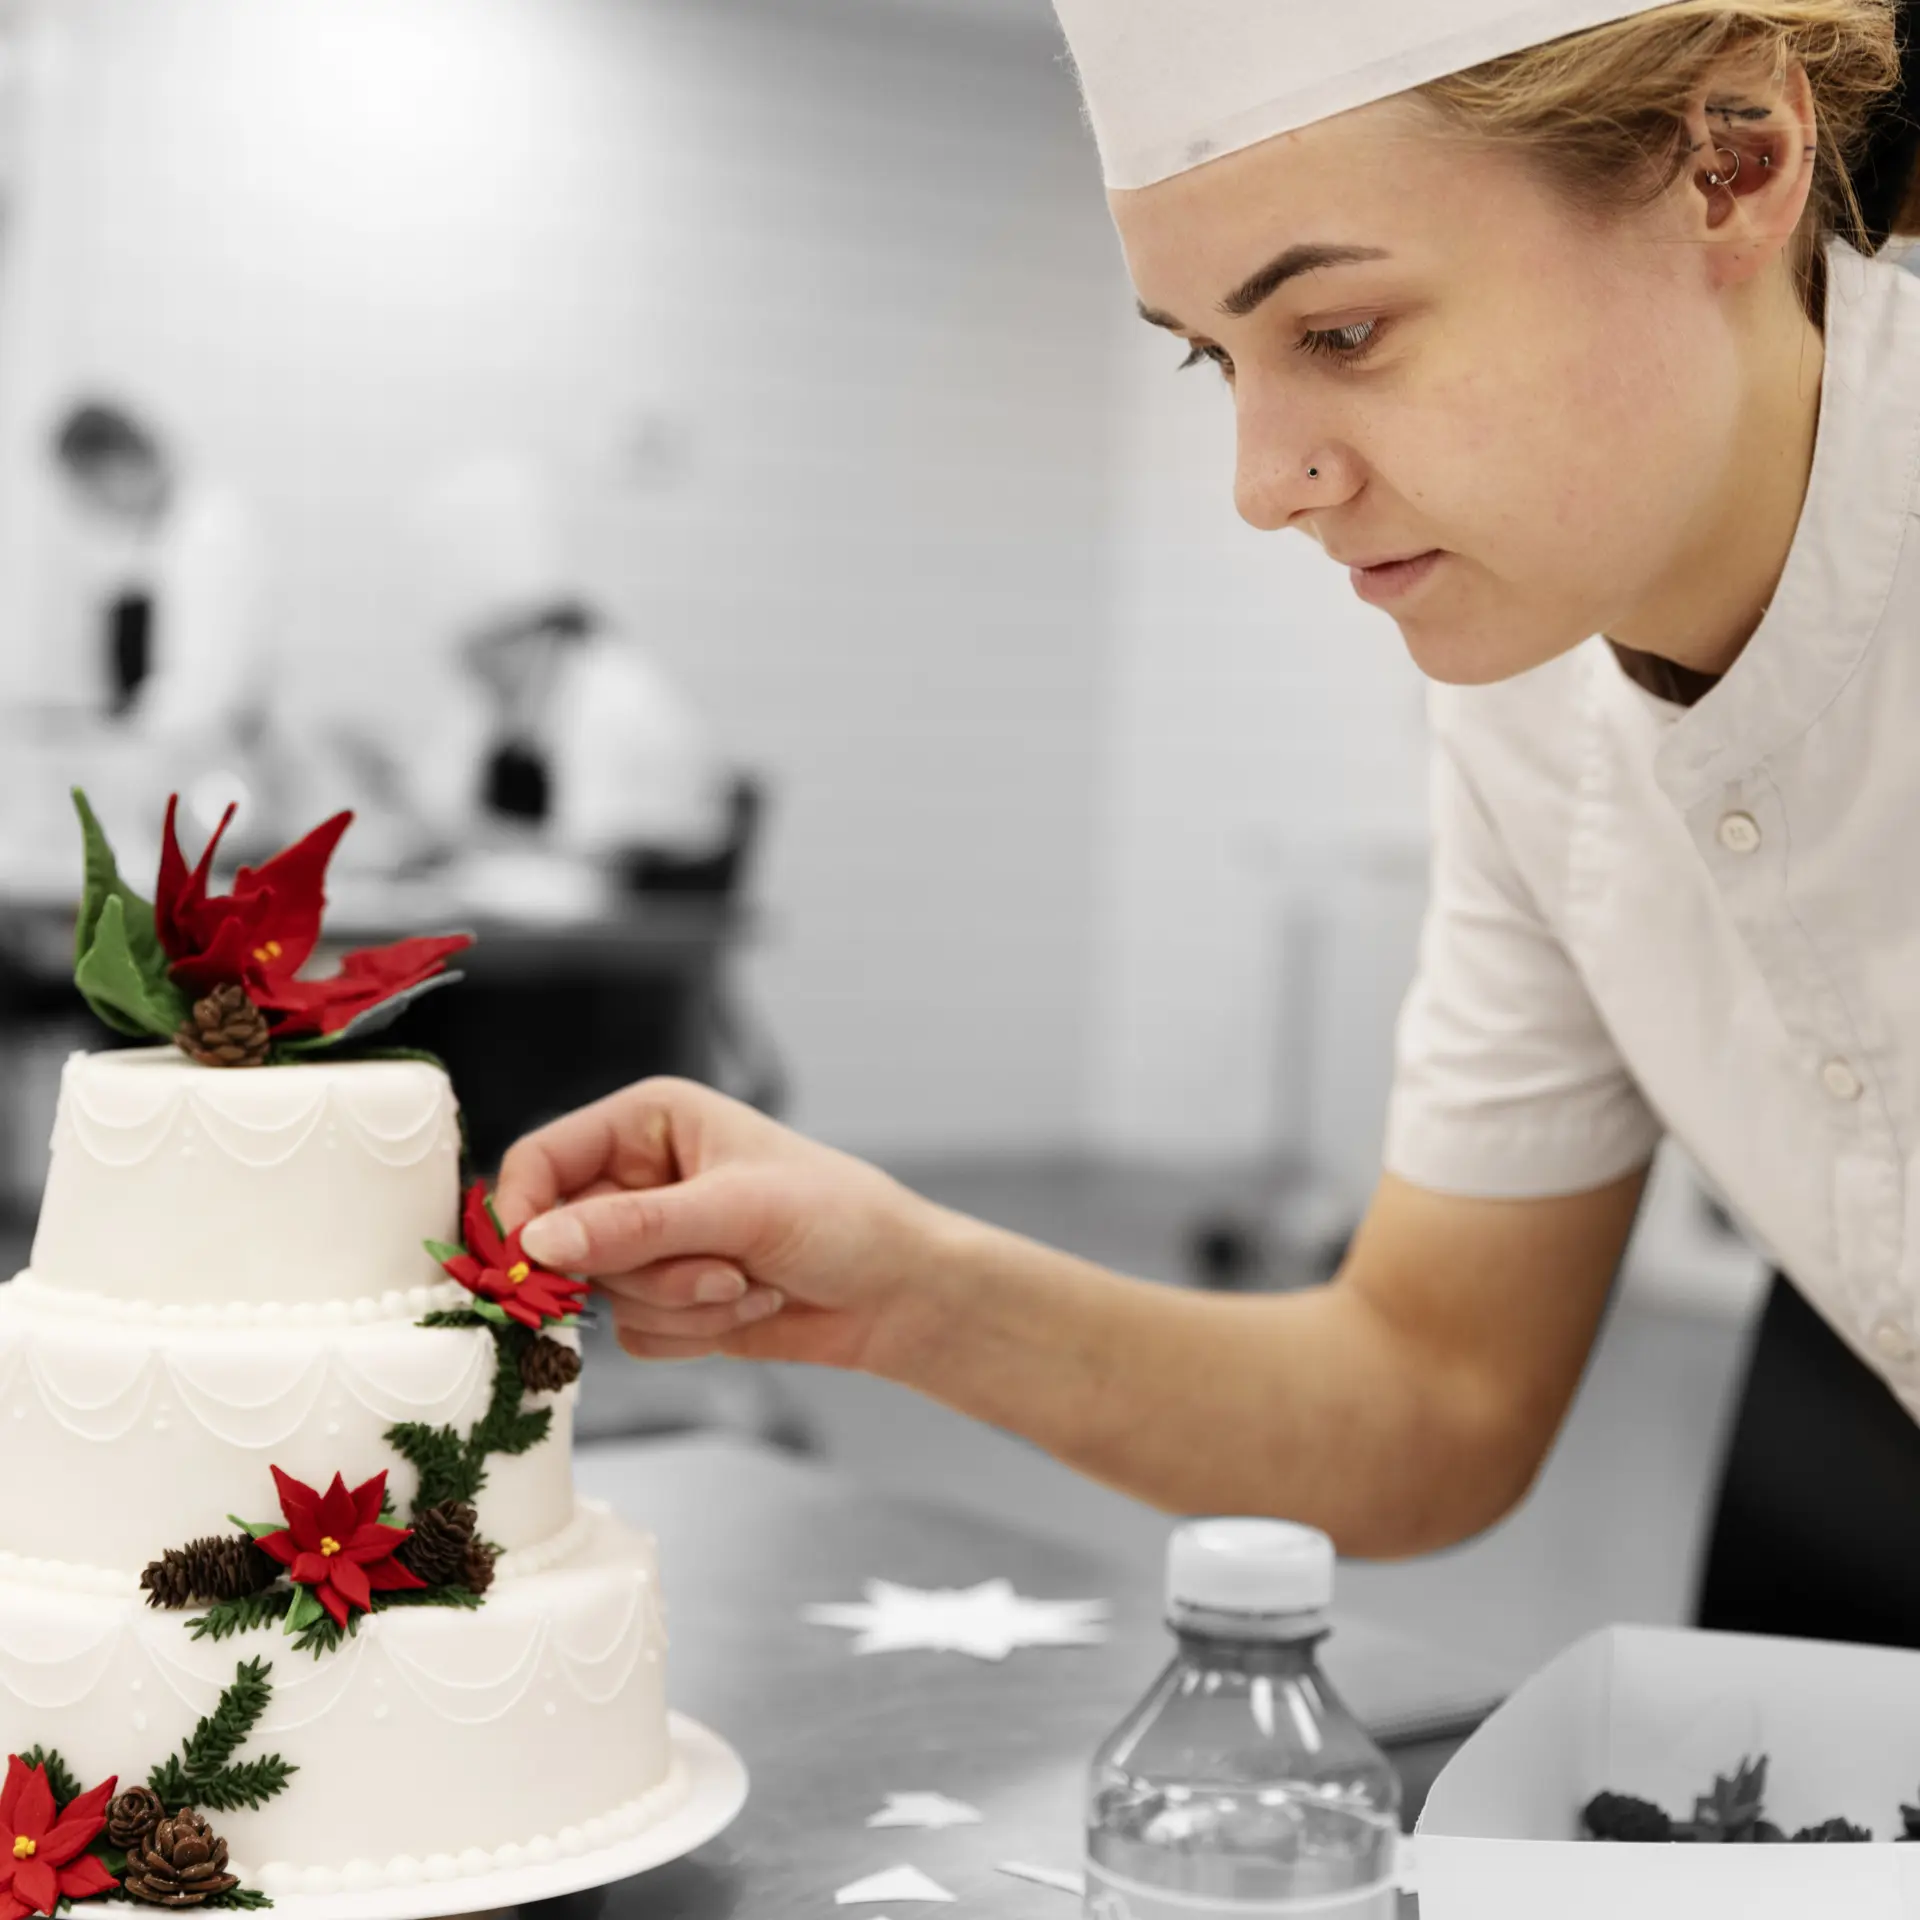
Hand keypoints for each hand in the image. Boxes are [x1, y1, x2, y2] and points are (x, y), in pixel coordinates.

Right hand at [495, 1078, 949, 1373]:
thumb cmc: (838, 1218)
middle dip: (645, 1270)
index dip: (523, 1213)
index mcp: (649, 1122)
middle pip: (566, 1242)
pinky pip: (634, 1335)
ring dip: (680, 1303)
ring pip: (602, 1297)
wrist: (896, 1291)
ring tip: (750, 1281)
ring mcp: (650, 1243)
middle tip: (721, 1267)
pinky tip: (751, 1305)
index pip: (542, 1159)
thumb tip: (538, 1243)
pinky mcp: (667, 1299)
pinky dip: (693, 1332)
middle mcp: (638, 1178)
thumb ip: (635, 1226)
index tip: (531, 1266)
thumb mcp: (737, 1210)